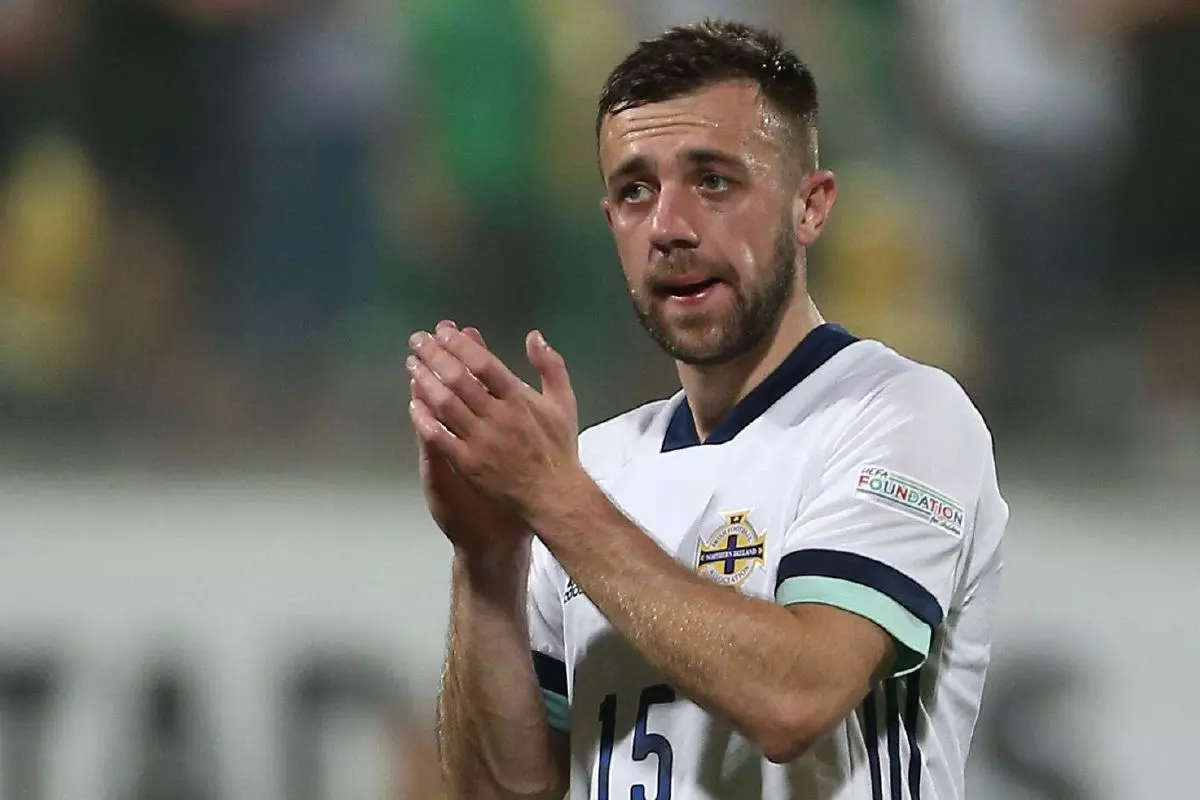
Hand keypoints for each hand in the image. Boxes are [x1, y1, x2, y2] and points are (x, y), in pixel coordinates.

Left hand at [407, 325, 580, 519]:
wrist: (553, 495)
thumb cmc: (557, 449)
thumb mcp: (564, 402)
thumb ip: (551, 366)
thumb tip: (534, 336)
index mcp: (519, 399)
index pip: (483, 363)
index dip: (460, 344)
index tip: (443, 332)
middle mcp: (498, 416)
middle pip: (458, 379)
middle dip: (434, 355)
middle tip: (418, 341)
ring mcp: (481, 441)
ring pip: (445, 404)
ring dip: (425, 381)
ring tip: (412, 365)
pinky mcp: (468, 463)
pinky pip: (439, 437)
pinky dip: (424, 419)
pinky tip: (414, 405)